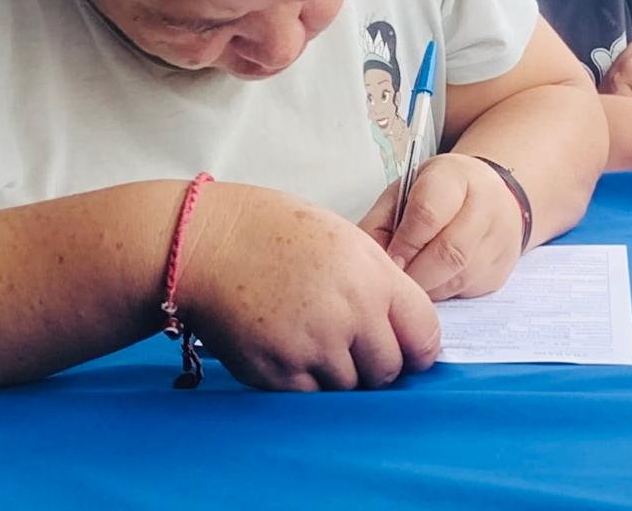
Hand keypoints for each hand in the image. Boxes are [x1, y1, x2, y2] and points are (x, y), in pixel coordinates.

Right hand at [181, 183, 439, 390]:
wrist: (207, 243)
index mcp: (373, 277)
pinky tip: (290, 351)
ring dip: (340, 375)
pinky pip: (310, 397)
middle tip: (356, 351)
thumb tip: (402, 328)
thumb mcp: (345, 241)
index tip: (410, 353)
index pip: (424, 334)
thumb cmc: (275, 232)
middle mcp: (350, 315)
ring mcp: (314, 347)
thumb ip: (379, 284)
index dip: (419, 348)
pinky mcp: (278, 372)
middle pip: (389, 369)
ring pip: (350, 388)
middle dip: (378, 366)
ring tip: (314, 342)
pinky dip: (306, 384)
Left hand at [359, 153, 523, 300]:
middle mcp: (487, 206)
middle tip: (394, 281)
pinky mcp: (501, 270)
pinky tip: (432, 281)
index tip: (387, 260)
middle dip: (414, 274)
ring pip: (457, 279)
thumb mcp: (405, 192)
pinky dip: (442, 293)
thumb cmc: (439, 194)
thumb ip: (380, 222)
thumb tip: (364, 265)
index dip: (403, 243)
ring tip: (410, 281)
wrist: (493, 196)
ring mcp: (499, 240)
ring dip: (426, 288)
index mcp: (456, 178)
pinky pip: (465, 292)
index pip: (428, 214)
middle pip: (448, 253)